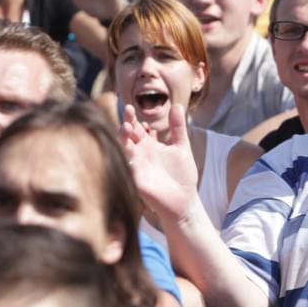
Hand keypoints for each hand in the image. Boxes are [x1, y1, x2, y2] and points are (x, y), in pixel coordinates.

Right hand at [121, 104, 199, 224]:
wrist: (184, 201)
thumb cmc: (182, 176)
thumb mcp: (182, 148)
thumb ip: (178, 128)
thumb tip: (177, 105)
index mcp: (149, 146)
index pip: (137, 128)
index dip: (133, 118)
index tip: (131, 107)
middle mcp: (139, 155)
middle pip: (128, 136)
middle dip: (127, 124)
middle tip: (128, 112)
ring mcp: (136, 167)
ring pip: (125, 150)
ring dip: (123, 140)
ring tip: (126, 128)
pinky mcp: (136, 181)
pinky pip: (127, 168)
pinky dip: (126, 159)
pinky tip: (127, 150)